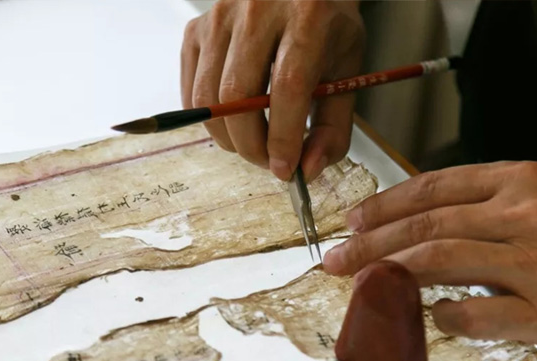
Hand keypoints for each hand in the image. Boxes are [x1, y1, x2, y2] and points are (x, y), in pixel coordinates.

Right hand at [181, 0, 363, 180]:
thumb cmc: (326, 29)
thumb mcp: (345, 73)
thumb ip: (333, 127)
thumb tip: (308, 169)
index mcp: (307, 19)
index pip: (287, 87)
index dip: (283, 137)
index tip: (285, 168)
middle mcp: (258, 10)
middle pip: (238, 95)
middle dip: (252, 145)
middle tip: (269, 161)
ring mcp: (220, 17)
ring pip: (208, 98)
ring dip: (229, 138)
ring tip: (252, 144)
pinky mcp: (197, 29)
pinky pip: (191, 90)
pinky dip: (210, 120)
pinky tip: (232, 122)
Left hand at [323, 161, 536, 356]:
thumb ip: (487, 207)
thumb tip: (424, 224)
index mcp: (523, 181)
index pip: (434, 187)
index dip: (386, 204)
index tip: (357, 220)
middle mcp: (526, 215)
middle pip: (427, 224)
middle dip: (372, 242)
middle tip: (339, 257)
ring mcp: (536, 263)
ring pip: (441, 259)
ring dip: (389, 273)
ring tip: (359, 283)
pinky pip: (477, 313)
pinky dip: (443, 315)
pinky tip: (428, 316)